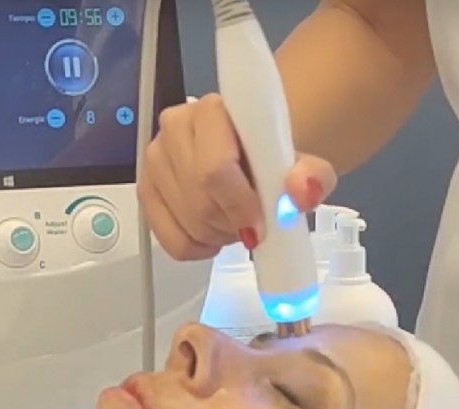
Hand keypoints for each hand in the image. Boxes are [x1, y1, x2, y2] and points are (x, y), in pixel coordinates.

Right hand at [137, 93, 336, 260]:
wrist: (252, 154)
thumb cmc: (271, 157)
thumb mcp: (304, 164)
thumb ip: (311, 175)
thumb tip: (302, 192)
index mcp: (211, 111)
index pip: (214, 170)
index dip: (238, 206)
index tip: (260, 225)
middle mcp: (174, 128)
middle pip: (199, 202)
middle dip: (230, 225)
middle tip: (253, 224)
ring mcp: (154, 161)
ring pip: (185, 223)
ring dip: (216, 236)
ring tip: (234, 223)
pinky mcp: (147, 191)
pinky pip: (169, 239)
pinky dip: (196, 248)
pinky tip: (213, 235)